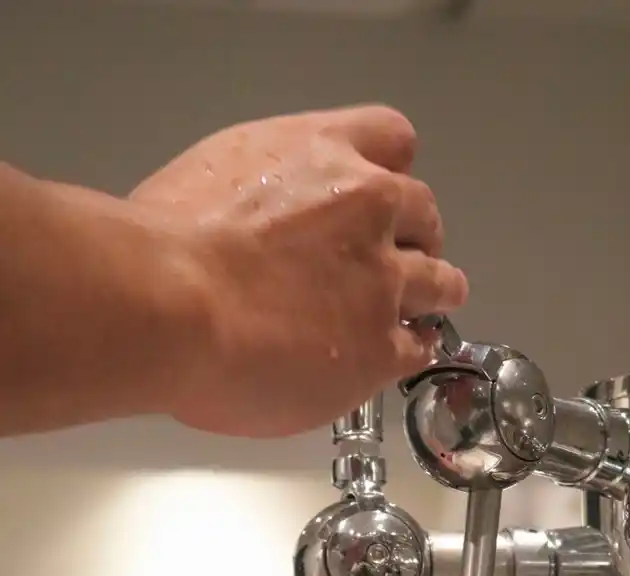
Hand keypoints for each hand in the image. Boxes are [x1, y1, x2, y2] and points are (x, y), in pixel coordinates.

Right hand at [130, 104, 467, 436]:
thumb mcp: (211, 177)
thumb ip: (260, 194)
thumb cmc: (164, 241)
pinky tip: (391, 359)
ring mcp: (383, 281)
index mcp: (323, 150)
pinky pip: (420, 347)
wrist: (172, 305)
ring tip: (416, 314)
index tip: (374, 199)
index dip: (387, 173)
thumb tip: (258, 228)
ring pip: (441, 281)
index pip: (391, 139)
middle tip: (388, 264)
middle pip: (423, 212)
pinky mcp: (381, 347)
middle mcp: (368, 206)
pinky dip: (410, 350)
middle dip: (411, 238)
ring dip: (430, 294)